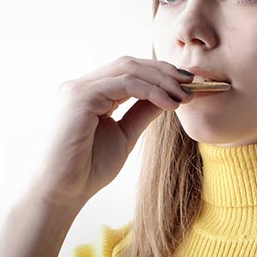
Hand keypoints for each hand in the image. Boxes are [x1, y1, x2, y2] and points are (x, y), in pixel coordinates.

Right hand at [32, 56, 194, 207]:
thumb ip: (142, 112)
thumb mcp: (125, 134)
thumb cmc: (89, 169)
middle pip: (129, 64)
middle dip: (164, 72)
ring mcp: (78, 88)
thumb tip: (169, 96)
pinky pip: (124, 84)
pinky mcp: (79, 96)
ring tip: (184, 96)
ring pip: (128, 69)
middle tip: (191, 84)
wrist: (65, 192)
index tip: (186, 85)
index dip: (159, 73)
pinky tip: (169, 104)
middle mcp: (81, 85)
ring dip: (162, 80)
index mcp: (90, 93)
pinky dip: (151, 91)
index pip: (128, 71)